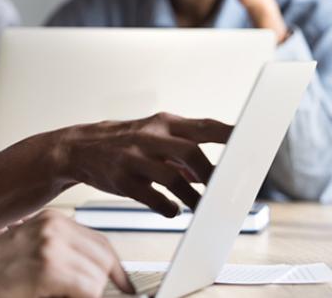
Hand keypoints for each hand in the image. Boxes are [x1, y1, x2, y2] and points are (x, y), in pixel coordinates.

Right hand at [0, 209, 132, 297]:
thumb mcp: (31, 246)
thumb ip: (62, 251)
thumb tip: (93, 271)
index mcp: (53, 220)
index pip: (101, 242)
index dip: (115, 268)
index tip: (124, 284)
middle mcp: (56, 228)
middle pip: (104, 258)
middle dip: (103, 283)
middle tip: (91, 295)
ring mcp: (53, 247)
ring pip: (98, 277)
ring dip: (87, 293)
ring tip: (61, 294)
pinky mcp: (50, 269)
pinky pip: (88, 290)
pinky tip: (58, 297)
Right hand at [53, 112, 231, 215]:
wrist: (78, 147)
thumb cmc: (124, 143)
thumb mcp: (153, 136)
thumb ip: (183, 149)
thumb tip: (212, 171)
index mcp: (163, 123)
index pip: (203, 126)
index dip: (230, 134)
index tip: (253, 141)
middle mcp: (149, 137)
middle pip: (191, 153)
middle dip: (212, 174)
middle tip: (225, 190)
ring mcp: (134, 158)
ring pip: (173, 178)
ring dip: (193, 197)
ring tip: (200, 206)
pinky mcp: (122, 180)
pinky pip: (153, 199)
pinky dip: (169, 208)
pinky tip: (172, 209)